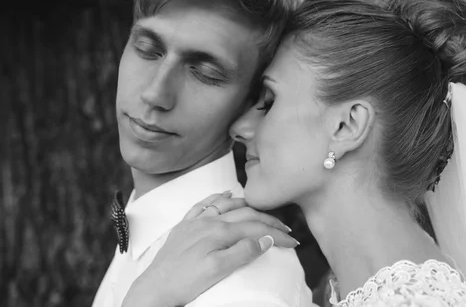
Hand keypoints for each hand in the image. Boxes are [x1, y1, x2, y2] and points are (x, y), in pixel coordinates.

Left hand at [121, 192, 297, 306]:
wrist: (154, 289)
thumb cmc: (185, 283)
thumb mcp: (217, 271)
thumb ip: (242, 252)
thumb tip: (265, 239)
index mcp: (219, 232)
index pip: (256, 229)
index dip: (277, 235)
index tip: (293, 241)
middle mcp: (208, 221)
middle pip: (246, 214)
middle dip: (269, 220)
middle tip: (285, 228)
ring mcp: (195, 222)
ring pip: (227, 204)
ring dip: (248, 205)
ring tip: (263, 211)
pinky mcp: (184, 226)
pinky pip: (203, 204)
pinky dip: (218, 198)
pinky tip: (225, 195)